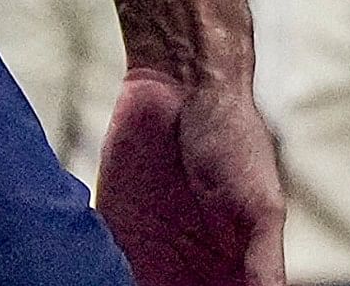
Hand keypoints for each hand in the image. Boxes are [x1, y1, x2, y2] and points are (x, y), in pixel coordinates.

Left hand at [97, 66, 285, 285]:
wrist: (181, 83)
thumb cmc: (233, 133)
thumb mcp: (261, 203)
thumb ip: (263, 260)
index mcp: (233, 265)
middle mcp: (190, 266)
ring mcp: (147, 255)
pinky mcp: (110, 237)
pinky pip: (96, 276)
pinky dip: (91, 282)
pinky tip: (87, 282)